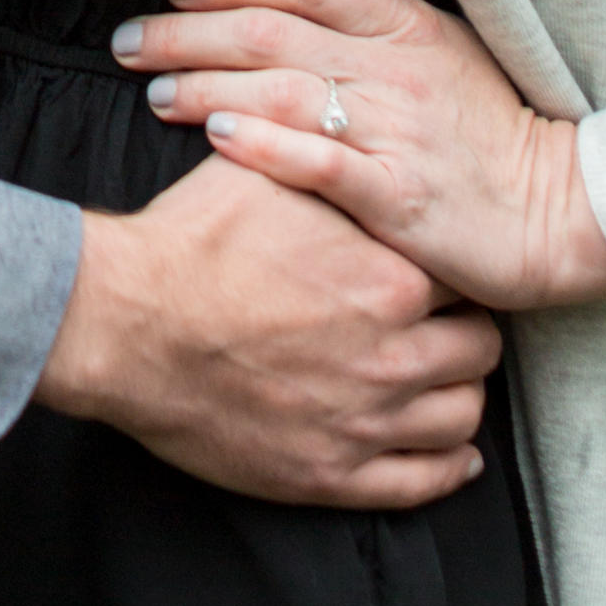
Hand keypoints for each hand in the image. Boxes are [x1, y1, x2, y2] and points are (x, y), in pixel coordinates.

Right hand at [35, 153, 499, 507]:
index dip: (451, 265)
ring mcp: (366, 422)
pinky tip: (455, 454)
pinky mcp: (333, 474)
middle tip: (442, 321)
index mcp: (389, 278)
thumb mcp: (264, 172)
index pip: (464, 276)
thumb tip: (346, 123)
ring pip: (462, 416)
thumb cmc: (191, 242)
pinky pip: (425, 482)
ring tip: (441, 376)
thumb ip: (323, 158)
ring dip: (459, 393)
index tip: (435, 264)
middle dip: (465, 329)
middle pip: (479, 348)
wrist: (126, 322)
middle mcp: (394, 355)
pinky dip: (450, 468)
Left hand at [111, 0, 605, 314]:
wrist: (575, 209)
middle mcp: (394, 67)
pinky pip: (320, 163)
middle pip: (269, 30)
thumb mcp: (441, 52)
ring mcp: (398, 131)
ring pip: (280, 90)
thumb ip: (369, 28)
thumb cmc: (493, 130)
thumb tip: (282, 4)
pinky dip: (263, 146)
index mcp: (405, 24)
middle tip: (127, 40)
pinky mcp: (401, 197)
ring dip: (205, 86)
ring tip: (152, 92)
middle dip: (185, 31)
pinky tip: (214, 140)